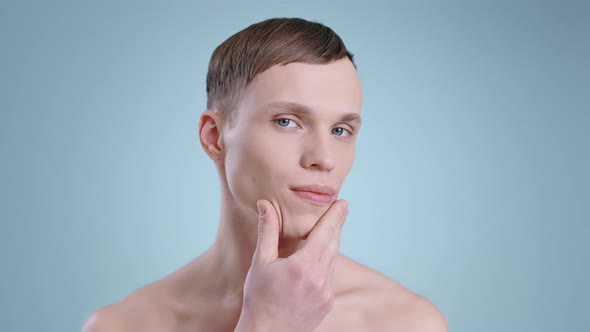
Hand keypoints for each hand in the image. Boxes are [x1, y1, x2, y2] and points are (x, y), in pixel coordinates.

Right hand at [234, 199, 348, 331]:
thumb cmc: (259, 299)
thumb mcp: (260, 262)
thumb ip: (268, 231)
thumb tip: (265, 204)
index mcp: (304, 265)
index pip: (325, 233)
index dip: (335, 216)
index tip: (342, 203)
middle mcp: (320, 278)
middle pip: (334, 244)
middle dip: (337, 225)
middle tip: (341, 208)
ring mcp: (326, 292)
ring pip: (332, 260)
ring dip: (331, 244)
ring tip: (328, 229)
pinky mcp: (327, 303)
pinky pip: (329, 276)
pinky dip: (325, 264)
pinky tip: (317, 259)